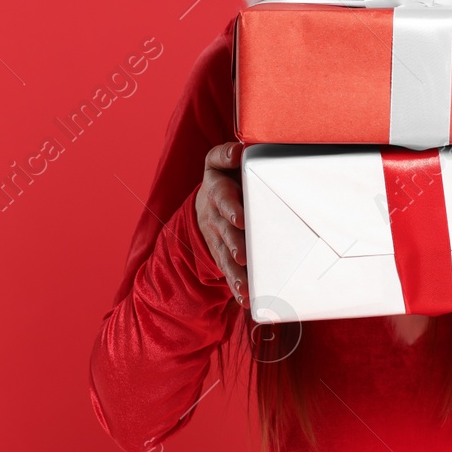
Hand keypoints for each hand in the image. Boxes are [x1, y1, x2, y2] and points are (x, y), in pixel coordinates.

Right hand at [194, 142, 247, 305]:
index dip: (230, 207)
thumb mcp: (218, 163)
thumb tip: (238, 151)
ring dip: (235, 273)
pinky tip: (246, 300)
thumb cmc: (224, 179)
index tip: (239, 217)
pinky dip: (237, 287)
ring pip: (226, 256)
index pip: (223, 198)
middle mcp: (216, 217)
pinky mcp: (222, 254)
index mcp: (218, 192)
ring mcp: (218, 238)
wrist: (204, 205)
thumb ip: (225, 155)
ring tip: (245, 288)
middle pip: (225, 232)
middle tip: (242, 256)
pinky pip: (229, 272)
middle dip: (233, 244)